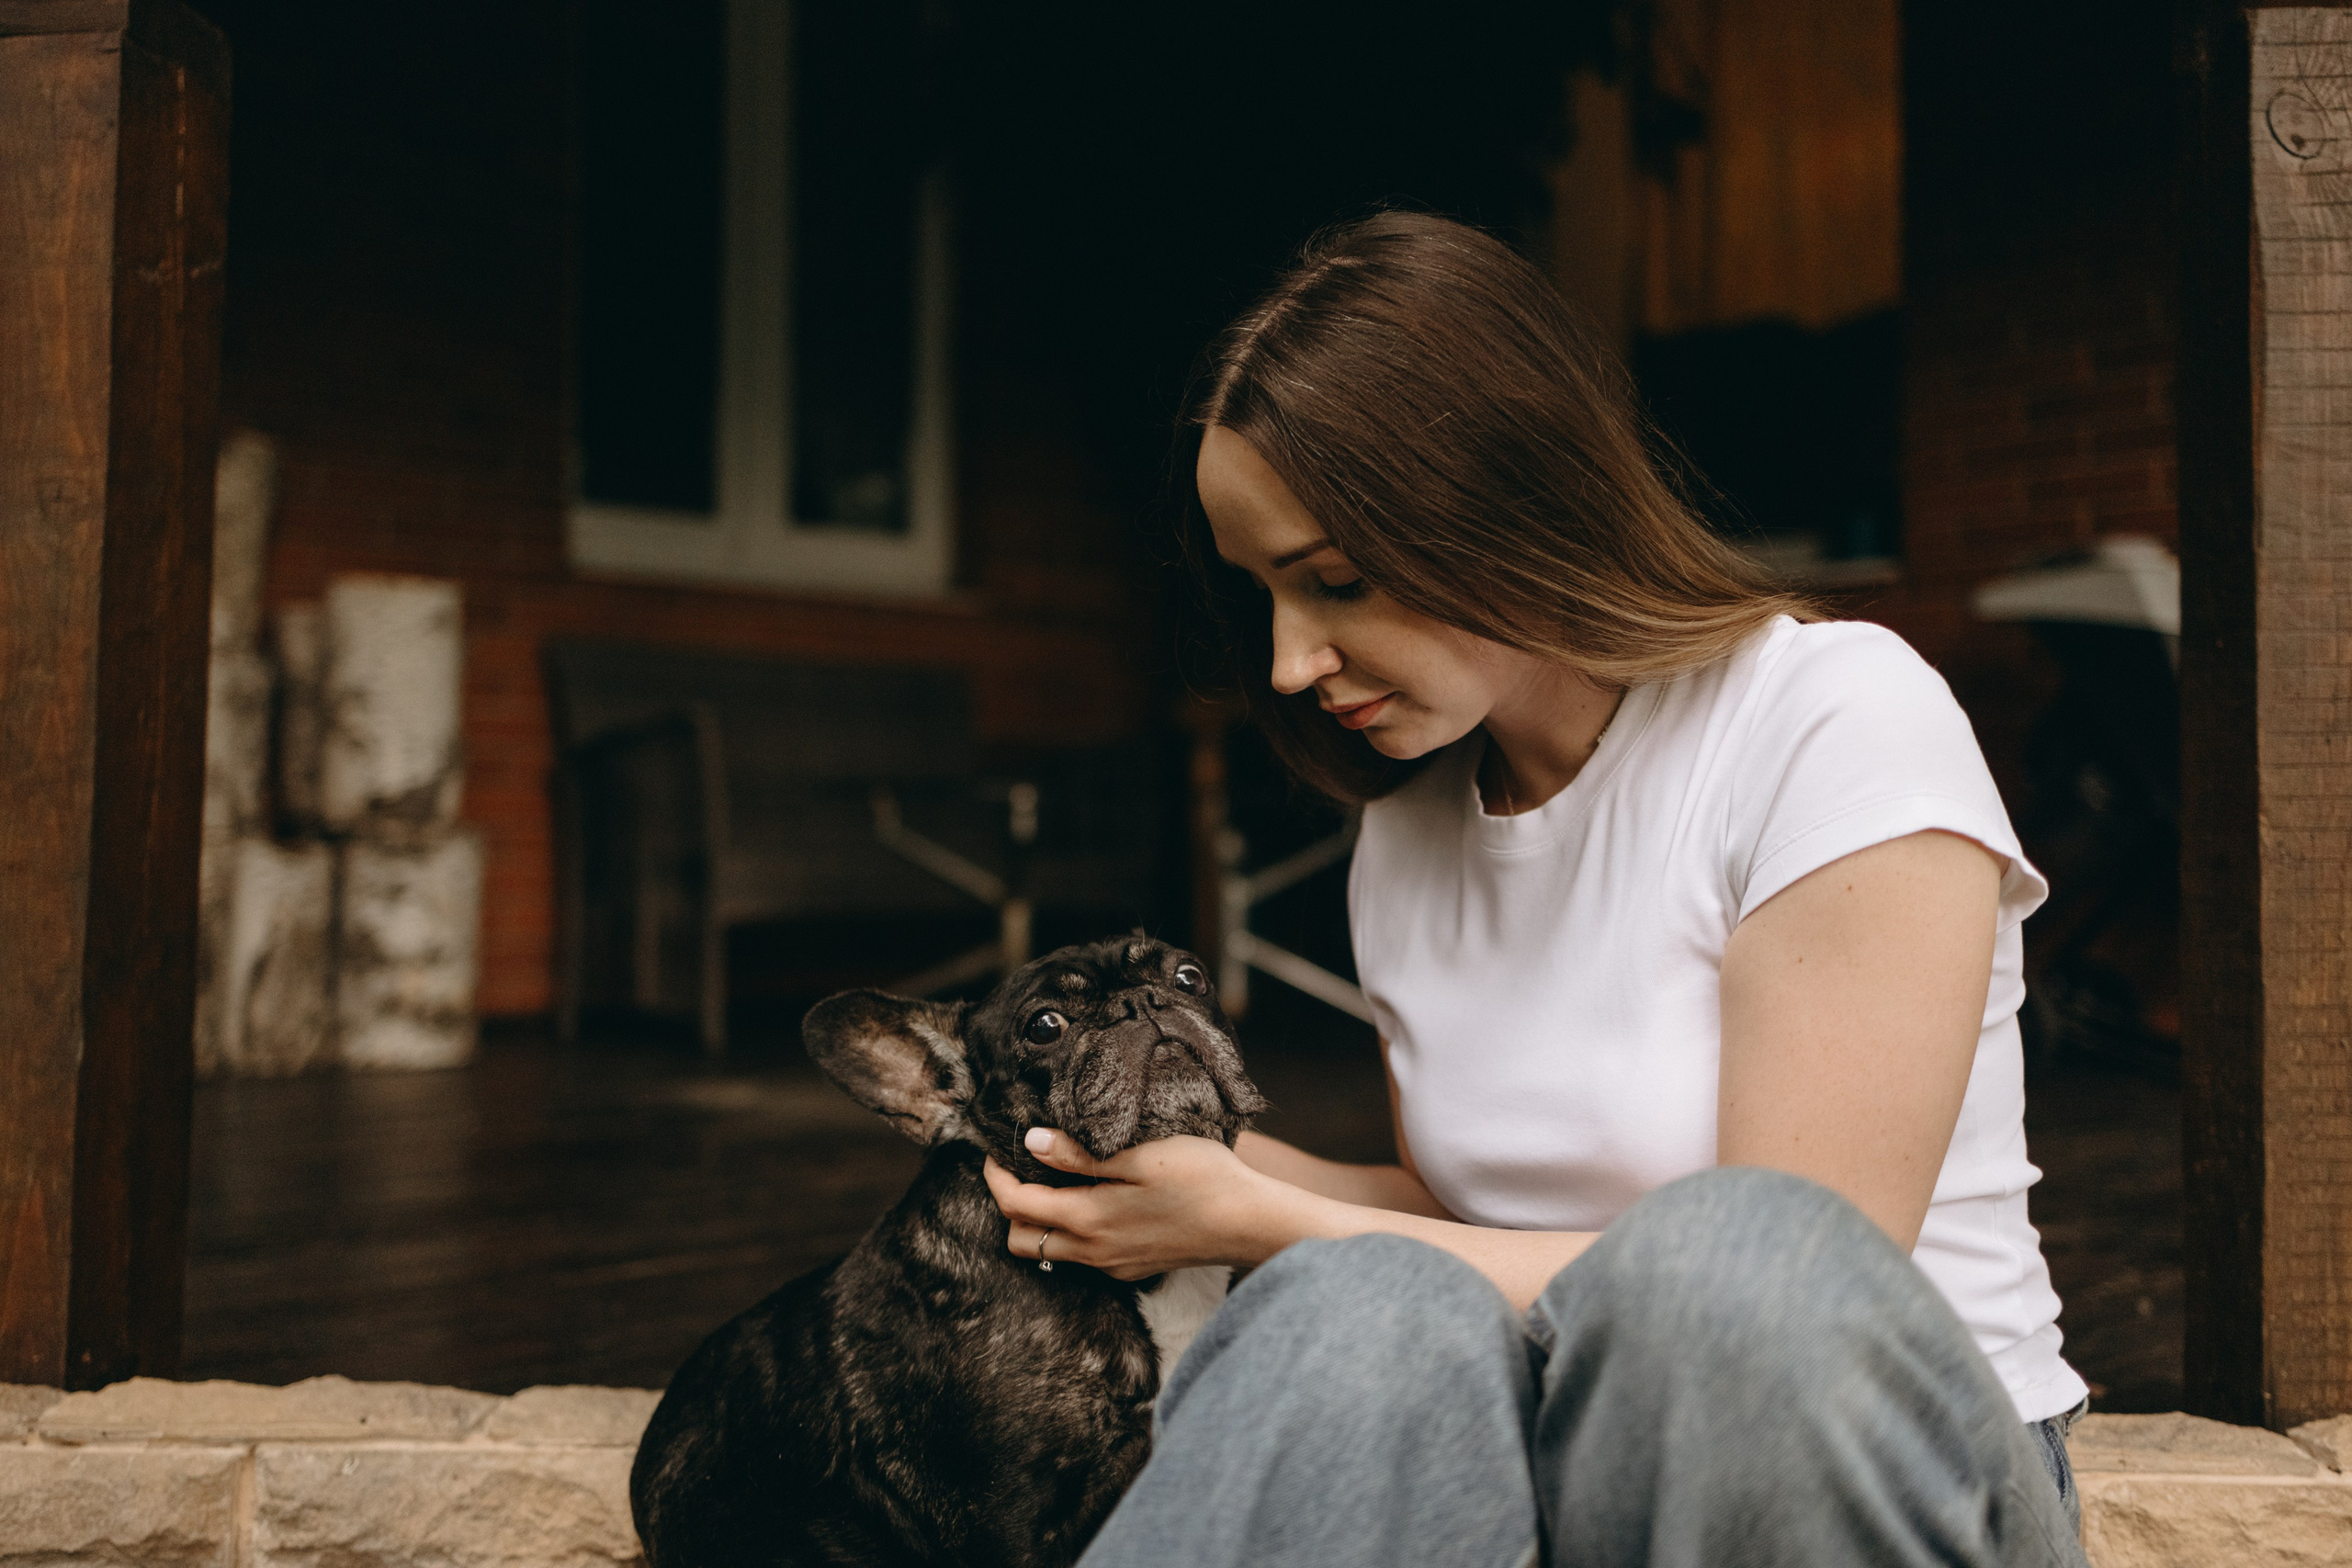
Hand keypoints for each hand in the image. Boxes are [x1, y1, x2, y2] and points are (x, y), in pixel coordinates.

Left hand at [983, 1128, 1294, 1280]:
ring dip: (1040, 1220)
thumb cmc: (1201, 1179)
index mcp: (1088, 1220)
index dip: (995, 1177)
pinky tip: (1095, 1199)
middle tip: (1020, 1168)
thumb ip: (1080, 1154)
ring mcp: (1113, 1265)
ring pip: (1051, 1252)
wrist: (1250, 1223)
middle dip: (1009, 1206)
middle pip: (1021, 1241)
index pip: (1015, 1206)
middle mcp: (1093, 1252)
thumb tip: (1032, 1143)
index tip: (995, 1150)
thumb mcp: (1139, 1155)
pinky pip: (1083, 1256)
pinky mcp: (1133, 1267)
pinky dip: (1071, 1231)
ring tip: (1056, 1179)